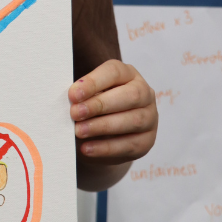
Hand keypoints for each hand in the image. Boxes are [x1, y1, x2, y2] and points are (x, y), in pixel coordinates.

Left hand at [69, 59, 157, 188]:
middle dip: (100, 105)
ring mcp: (150, 117)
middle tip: (75, 113)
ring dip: (102, 126)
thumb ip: (81, 96)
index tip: (73, 95)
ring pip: (133, 120)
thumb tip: (70, 102)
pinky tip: (87, 148)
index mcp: (127, 74)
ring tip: (79, 131)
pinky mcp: (147, 140)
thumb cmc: (92, 108)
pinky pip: (130, 145)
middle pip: (130, 95)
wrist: (101, 137)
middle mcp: (144, 93)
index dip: (93, 83)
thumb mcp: (87, 97)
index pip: (114, 72)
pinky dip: (106, 148)